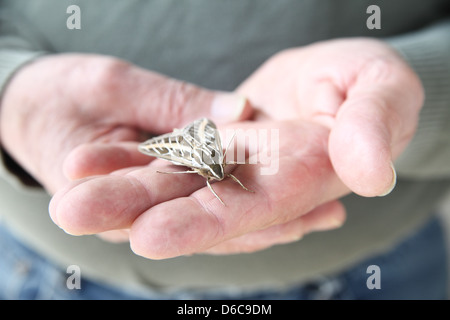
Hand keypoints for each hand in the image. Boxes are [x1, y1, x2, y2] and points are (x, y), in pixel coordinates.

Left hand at [48, 38, 422, 257]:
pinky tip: (91, 160)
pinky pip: (168, 150)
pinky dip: (133, 154)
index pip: (247, 210)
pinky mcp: (215, 140)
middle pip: (192, 201)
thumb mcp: (383, 90)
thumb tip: (369, 173)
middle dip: (134, 209)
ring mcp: (232, 162)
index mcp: (301, 175)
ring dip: (121, 184)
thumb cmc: (375, 79)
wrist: (346, 72)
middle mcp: (258, 180)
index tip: (148, 236)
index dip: (202, 224)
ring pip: (171, 179)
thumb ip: (374, 127)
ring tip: (69, 187)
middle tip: (73, 212)